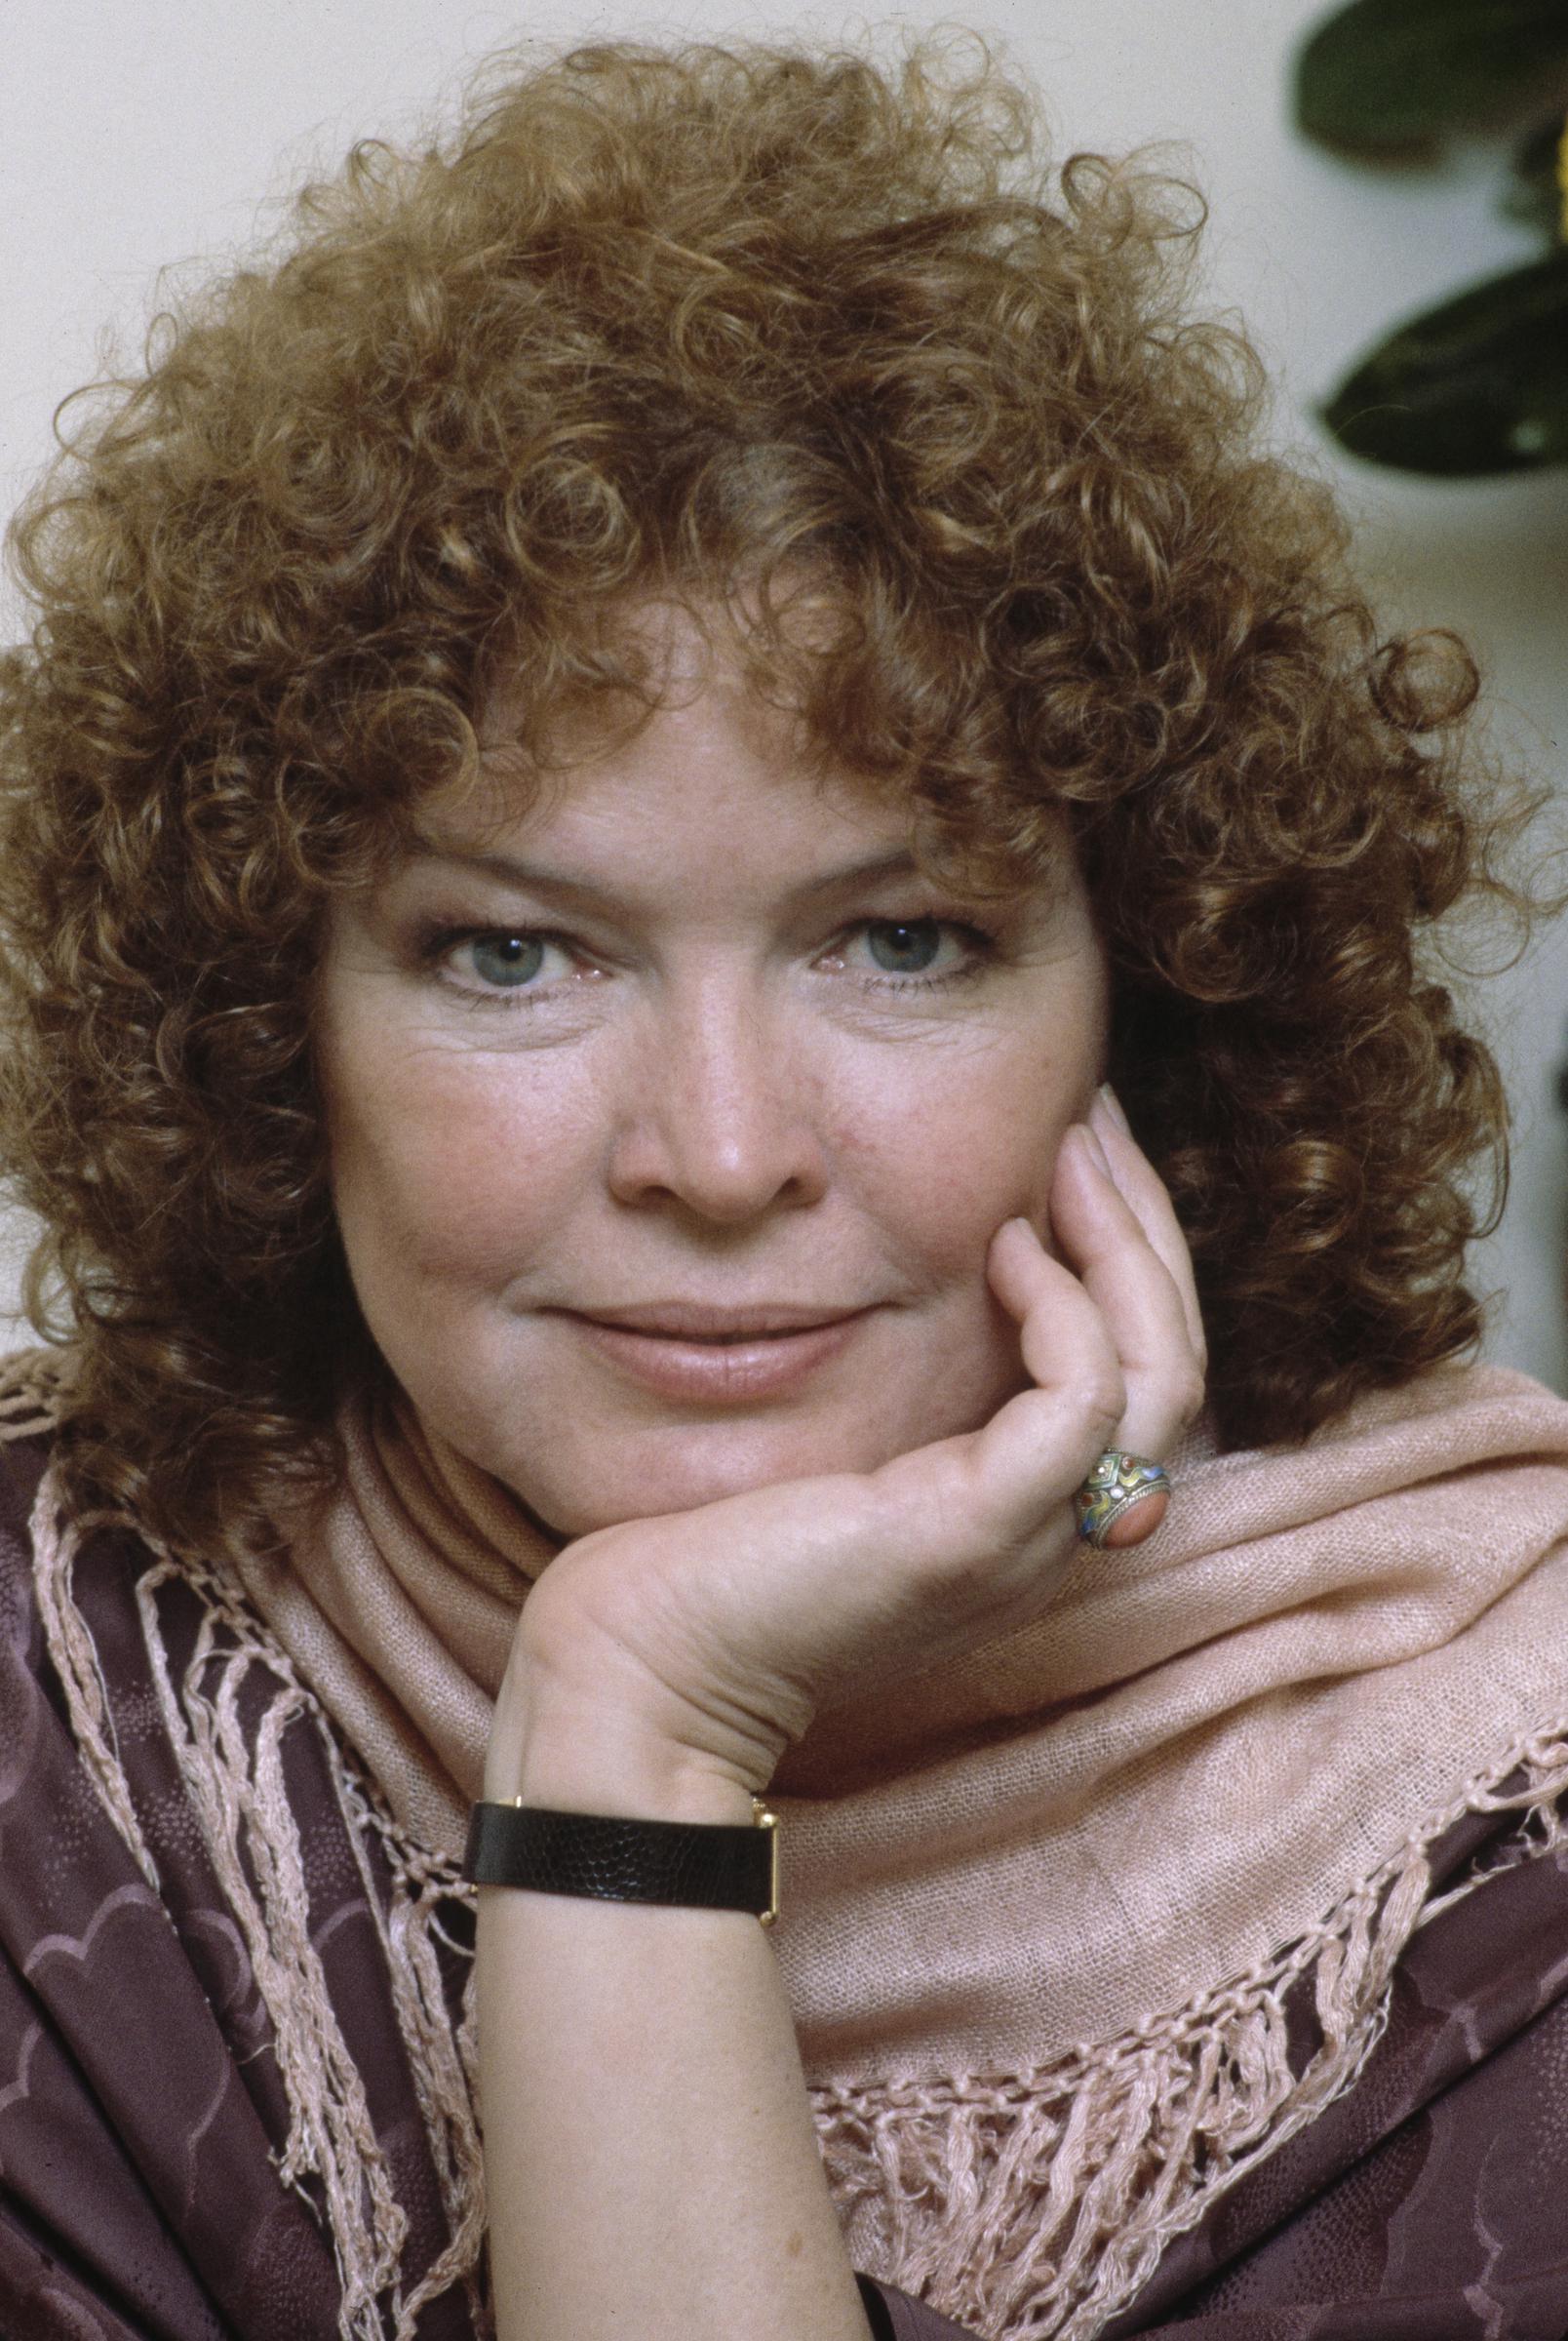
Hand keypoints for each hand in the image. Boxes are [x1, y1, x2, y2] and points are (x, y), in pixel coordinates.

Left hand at [488, 1088, 1205, 1802]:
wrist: (644, 1663)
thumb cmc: (711, 1547)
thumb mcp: (841, 1439)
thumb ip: (908, 1378)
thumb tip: (939, 1251)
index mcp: (1026, 1510)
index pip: (1144, 1370)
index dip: (1131, 1251)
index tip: (1078, 1145)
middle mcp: (1051, 1532)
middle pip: (1176, 1364)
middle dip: (1145, 1225)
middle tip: (1094, 1117)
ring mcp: (1024, 1538)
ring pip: (1161, 1378)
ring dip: (1128, 1247)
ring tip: (1070, 1150)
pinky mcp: (975, 1530)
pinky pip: (1082, 1400)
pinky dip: (1063, 1307)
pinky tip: (1004, 1243)